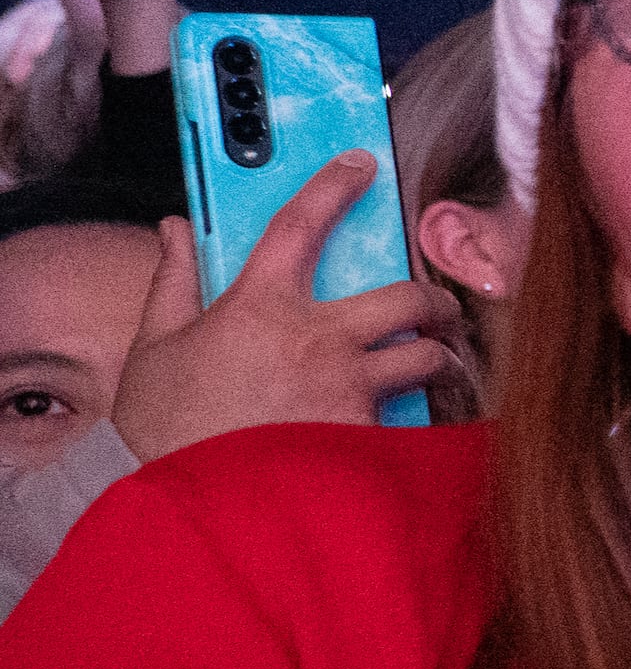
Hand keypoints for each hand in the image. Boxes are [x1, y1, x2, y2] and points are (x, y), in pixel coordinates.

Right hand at [109, 172, 450, 455]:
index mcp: (260, 306)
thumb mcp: (155, 349)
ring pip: (426, 356)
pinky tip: (416, 426)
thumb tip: (176, 228)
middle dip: (432, 299)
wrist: (194, 505)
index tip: (360, 164)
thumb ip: (173, 282)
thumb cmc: (171, 428)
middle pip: (407, 296)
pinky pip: (414, 416)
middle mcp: (319, 339)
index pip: (302, 224)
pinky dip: (421, 417)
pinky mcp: (370, 435)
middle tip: (434, 309)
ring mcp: (351, 388)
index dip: (333, 185)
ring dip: (437, 356)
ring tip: (434, 363)